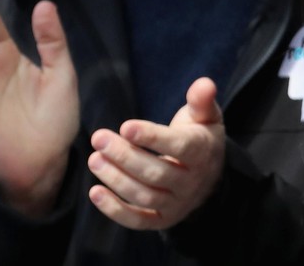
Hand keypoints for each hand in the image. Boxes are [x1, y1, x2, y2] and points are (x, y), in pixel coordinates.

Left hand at [88, 77, 225, 229]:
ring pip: (144, 195)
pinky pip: (138, 220)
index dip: (152, 138)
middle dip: (124, 156)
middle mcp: (191, 182)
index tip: (126, 126)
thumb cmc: (199, 137)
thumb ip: (202, 100)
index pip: (179, 147)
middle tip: (99, 138)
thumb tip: (204, 83)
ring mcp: (177, 203)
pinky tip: (95, 192)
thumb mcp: (205, 116)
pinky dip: (115, 210)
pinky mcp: (162, 219)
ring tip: (94, 158)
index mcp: (202, 153)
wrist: (209, 174)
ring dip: (116, 179)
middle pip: (156, 172)